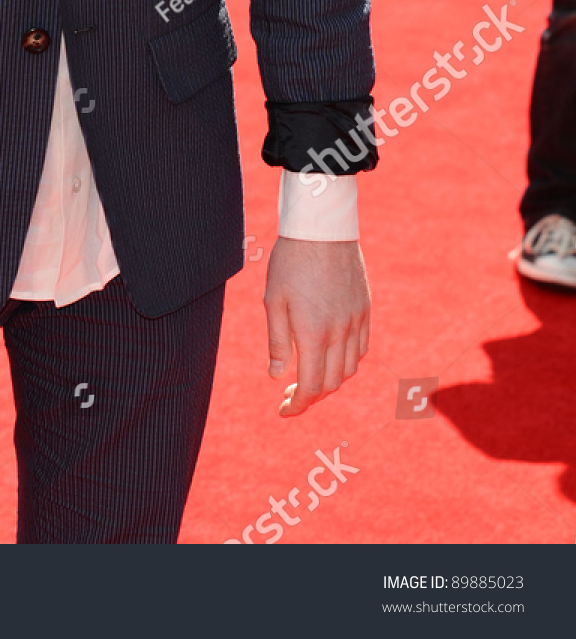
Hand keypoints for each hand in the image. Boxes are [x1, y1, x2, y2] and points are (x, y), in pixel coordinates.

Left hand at [264, 237, 369, 417]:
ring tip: (309, 375)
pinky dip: (346, 361)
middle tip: (291, 395)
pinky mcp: (365, 309)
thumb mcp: (273, 300)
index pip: (311, 387)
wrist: (322, 227)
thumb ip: (277, 341)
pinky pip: (361, 348)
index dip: (297, 405)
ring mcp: (356, 321)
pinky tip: (330, 354)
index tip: (283, 410)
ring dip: (330, 380)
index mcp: (314, 334)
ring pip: (349, 369)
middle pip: (332, 384)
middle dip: (311, 396)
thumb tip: (277, 376)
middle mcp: (340, 333)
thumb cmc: (290, 261)